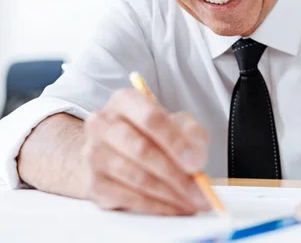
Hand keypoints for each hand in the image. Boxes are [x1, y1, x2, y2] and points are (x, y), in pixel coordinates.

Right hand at [83, 89, 209, 215]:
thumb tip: (195, 159)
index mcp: (125, 101)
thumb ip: (192, 135)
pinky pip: (127, 198)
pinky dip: (155, 206)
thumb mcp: (178, 124)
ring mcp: (93, 153)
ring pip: (135, 177)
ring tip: (191, 202)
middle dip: (175, 174)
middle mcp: (102, 123)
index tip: (196, 162)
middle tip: (199, 191)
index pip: (150, 118)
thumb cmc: (152, 134)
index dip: (175, 142)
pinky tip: (173, 208)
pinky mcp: (93, 182)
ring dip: (168, 194)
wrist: (116, 151)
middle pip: (141, 150)